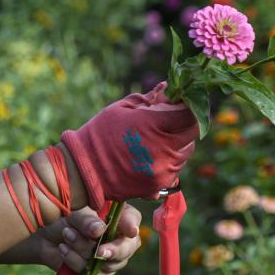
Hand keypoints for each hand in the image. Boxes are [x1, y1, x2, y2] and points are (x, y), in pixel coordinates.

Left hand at [36, 204, 142, 274]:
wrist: (43, 235)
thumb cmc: (62, 216)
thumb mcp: (73, 212)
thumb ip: (87, 220)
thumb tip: (99, 231)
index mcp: (117, 216)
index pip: (132, 220)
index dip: (132, 225)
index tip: (130, 230)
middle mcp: (118, 238)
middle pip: (128, 248)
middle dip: (115, 250)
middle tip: (99, 250)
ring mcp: (109, 259)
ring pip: (108, 264)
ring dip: (85, 250)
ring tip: (66, 234)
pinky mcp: (95, 274)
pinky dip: (76, 262)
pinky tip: (63, 249)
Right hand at [60, 81, 199, 208]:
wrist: (83, 171)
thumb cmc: (99, 134)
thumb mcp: (121, 109)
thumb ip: (148, 99)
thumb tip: (167, 88)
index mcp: (155, 126)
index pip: (190, 115)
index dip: (189, 108)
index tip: (182, 105)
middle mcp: (164, 150)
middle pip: (191, 135)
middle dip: (184, 126)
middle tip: (169, 122)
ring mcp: (163, 171)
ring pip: (184, 155)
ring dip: (176, 145)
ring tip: (155, 142)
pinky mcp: (158, 186)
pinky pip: (173, 172)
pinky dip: (167, 164)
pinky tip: (149, 158)